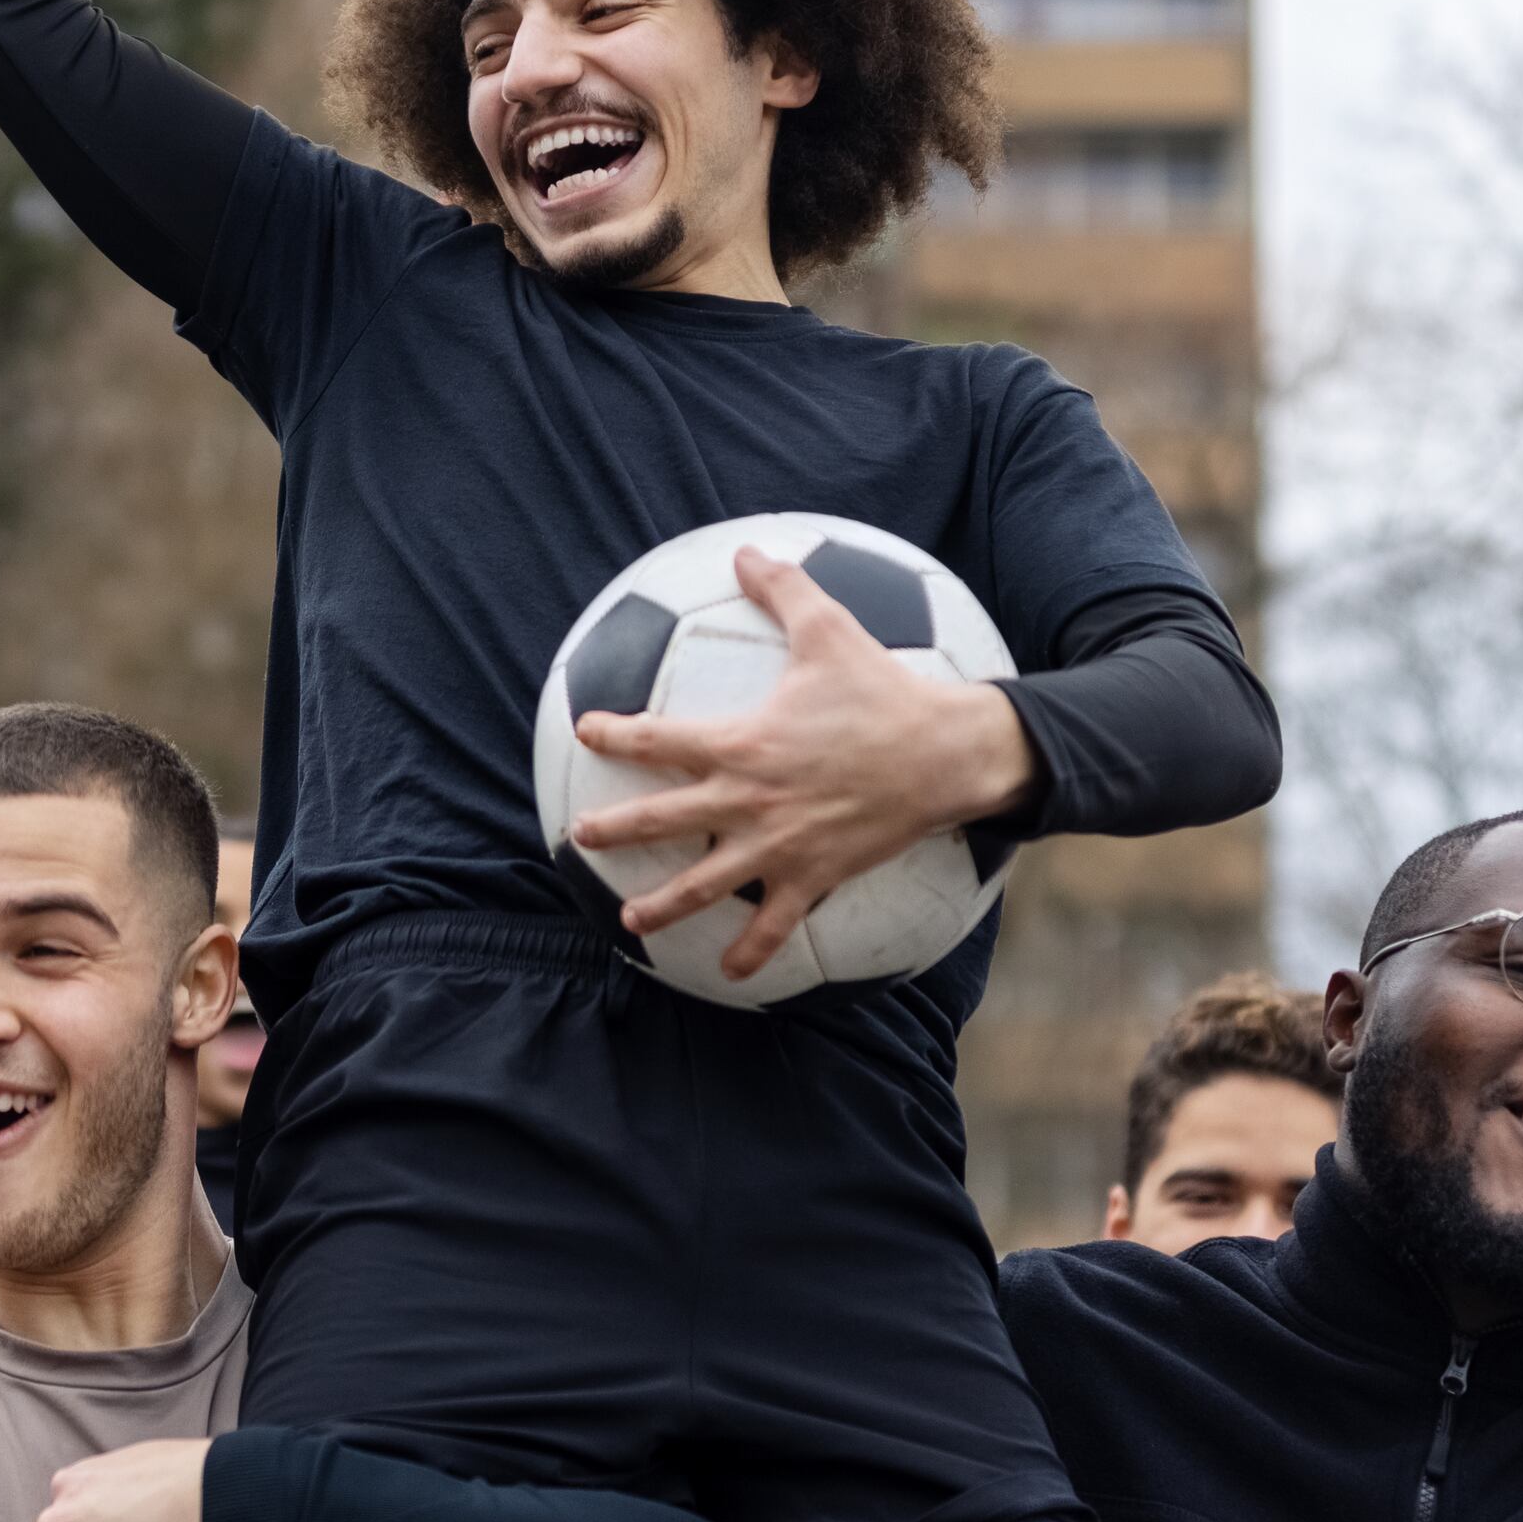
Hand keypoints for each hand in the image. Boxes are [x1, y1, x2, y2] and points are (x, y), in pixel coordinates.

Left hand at [567, 550, 1031, 982]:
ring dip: (662, 906)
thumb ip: (783, 590)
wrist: (942, 755)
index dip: (616, 734)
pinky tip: (728, 973)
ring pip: (704, 885)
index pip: (659, 740)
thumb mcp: (830, 630)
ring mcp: (776, 847)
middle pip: (662, 821)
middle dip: (614, 828)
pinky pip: (773, 926)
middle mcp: (746, 802)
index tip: (588, 729)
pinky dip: (749, 952)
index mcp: (741, 744)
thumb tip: (750, 549)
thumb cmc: (883, 693)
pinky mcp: (811, 877)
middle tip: (580, 833)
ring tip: (629, 920)